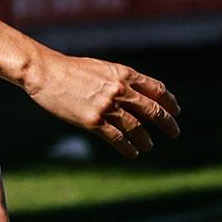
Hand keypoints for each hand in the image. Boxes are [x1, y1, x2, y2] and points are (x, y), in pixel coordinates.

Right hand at [24, 51, 180, 158]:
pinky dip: (128, 147)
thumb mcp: (102, 68)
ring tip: (149, 146)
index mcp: (124, 74)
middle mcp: (119, 90)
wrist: (46, 73)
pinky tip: (133, 153)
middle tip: (175, 132)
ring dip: (146, 139)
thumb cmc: (71, 70)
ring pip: (136, 127)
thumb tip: (136, 98)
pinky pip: (117, 138)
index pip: (157, 90)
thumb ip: (121, 81)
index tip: (176, 112)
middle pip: (152, 110)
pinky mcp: (92, 121)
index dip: (169, 102)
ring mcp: (106, 106)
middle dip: (167, 123)